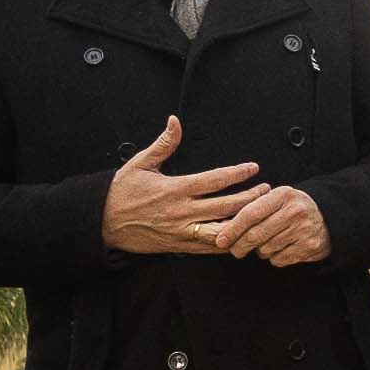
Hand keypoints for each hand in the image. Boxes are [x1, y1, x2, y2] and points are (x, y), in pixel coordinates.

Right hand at [100, 117, 265, 255]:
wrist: (102, 222)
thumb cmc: (121, 192)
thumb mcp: (140, 163)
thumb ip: (163, 144)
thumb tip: (175, 121)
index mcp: (175, 189)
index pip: (214, 180)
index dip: (237, 174)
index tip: (253, 168)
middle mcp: (182, 211)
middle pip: (225, 207)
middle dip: (250, 198)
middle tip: (266, 191)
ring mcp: (181, 231)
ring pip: (221, 230)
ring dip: (242, 223)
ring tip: (259, 215)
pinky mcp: (178, 246)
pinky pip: (207, 247)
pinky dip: (226, 242)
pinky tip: (241, 236)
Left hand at [213, 182, 330, 266]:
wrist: (329, 218)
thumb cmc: (293, 209)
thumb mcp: (278, 199)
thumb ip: (254, 208)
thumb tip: (222, 229)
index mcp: (283, 195)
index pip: (251, 213)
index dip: (233, 228)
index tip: (221, 240)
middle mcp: (294, 211)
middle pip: (256, 235)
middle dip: (240, 246)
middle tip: (235, 250)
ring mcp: (303, 230)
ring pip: (266, 249)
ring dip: (260, 251)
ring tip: (267, 243)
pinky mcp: (309, 247)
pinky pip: (279, 259)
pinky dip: (274, 258)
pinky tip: (281, 249)